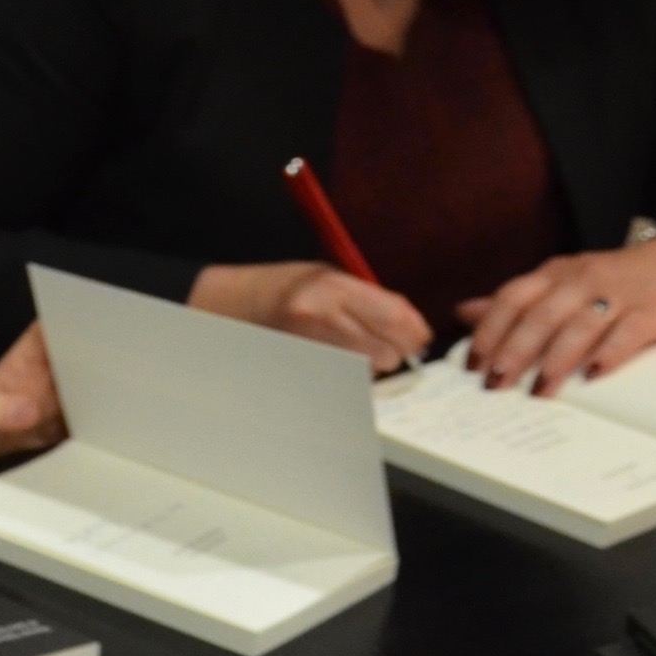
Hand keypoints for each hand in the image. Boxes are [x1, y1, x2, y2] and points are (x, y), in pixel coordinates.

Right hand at [188, 261, 431, 374]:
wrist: (236, 303)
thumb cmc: (286, 285)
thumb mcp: (328, 275)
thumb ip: (369, 297)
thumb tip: (412, 325)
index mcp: (332, 287)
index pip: (394, 317)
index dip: (415, 331)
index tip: (419, 336)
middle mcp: (322, 317)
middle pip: (387, 352)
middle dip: (397, 352)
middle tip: (393, 346)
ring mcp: (310, 346)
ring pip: (369, 371)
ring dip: (374, 364)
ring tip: (359, 348)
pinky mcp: (303, 367)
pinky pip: (347, 380)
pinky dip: (354, 374)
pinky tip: (342, 360)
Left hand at [458, 239, 655, 395]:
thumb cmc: (613, 278)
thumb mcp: (560, 280)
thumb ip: (516, 299)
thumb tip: (464, 312)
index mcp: (554, 274)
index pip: (512, 298)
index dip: (490, 330)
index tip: (473, 363)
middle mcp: (580, 281)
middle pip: (540, 316)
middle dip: (514, 351)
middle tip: (496, 384)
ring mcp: (615, 295)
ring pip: (578, 326)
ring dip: (555, 359)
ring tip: (539, 390)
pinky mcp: (649, 312)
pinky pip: (625, 333)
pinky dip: (607, 354)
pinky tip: (593, 375)